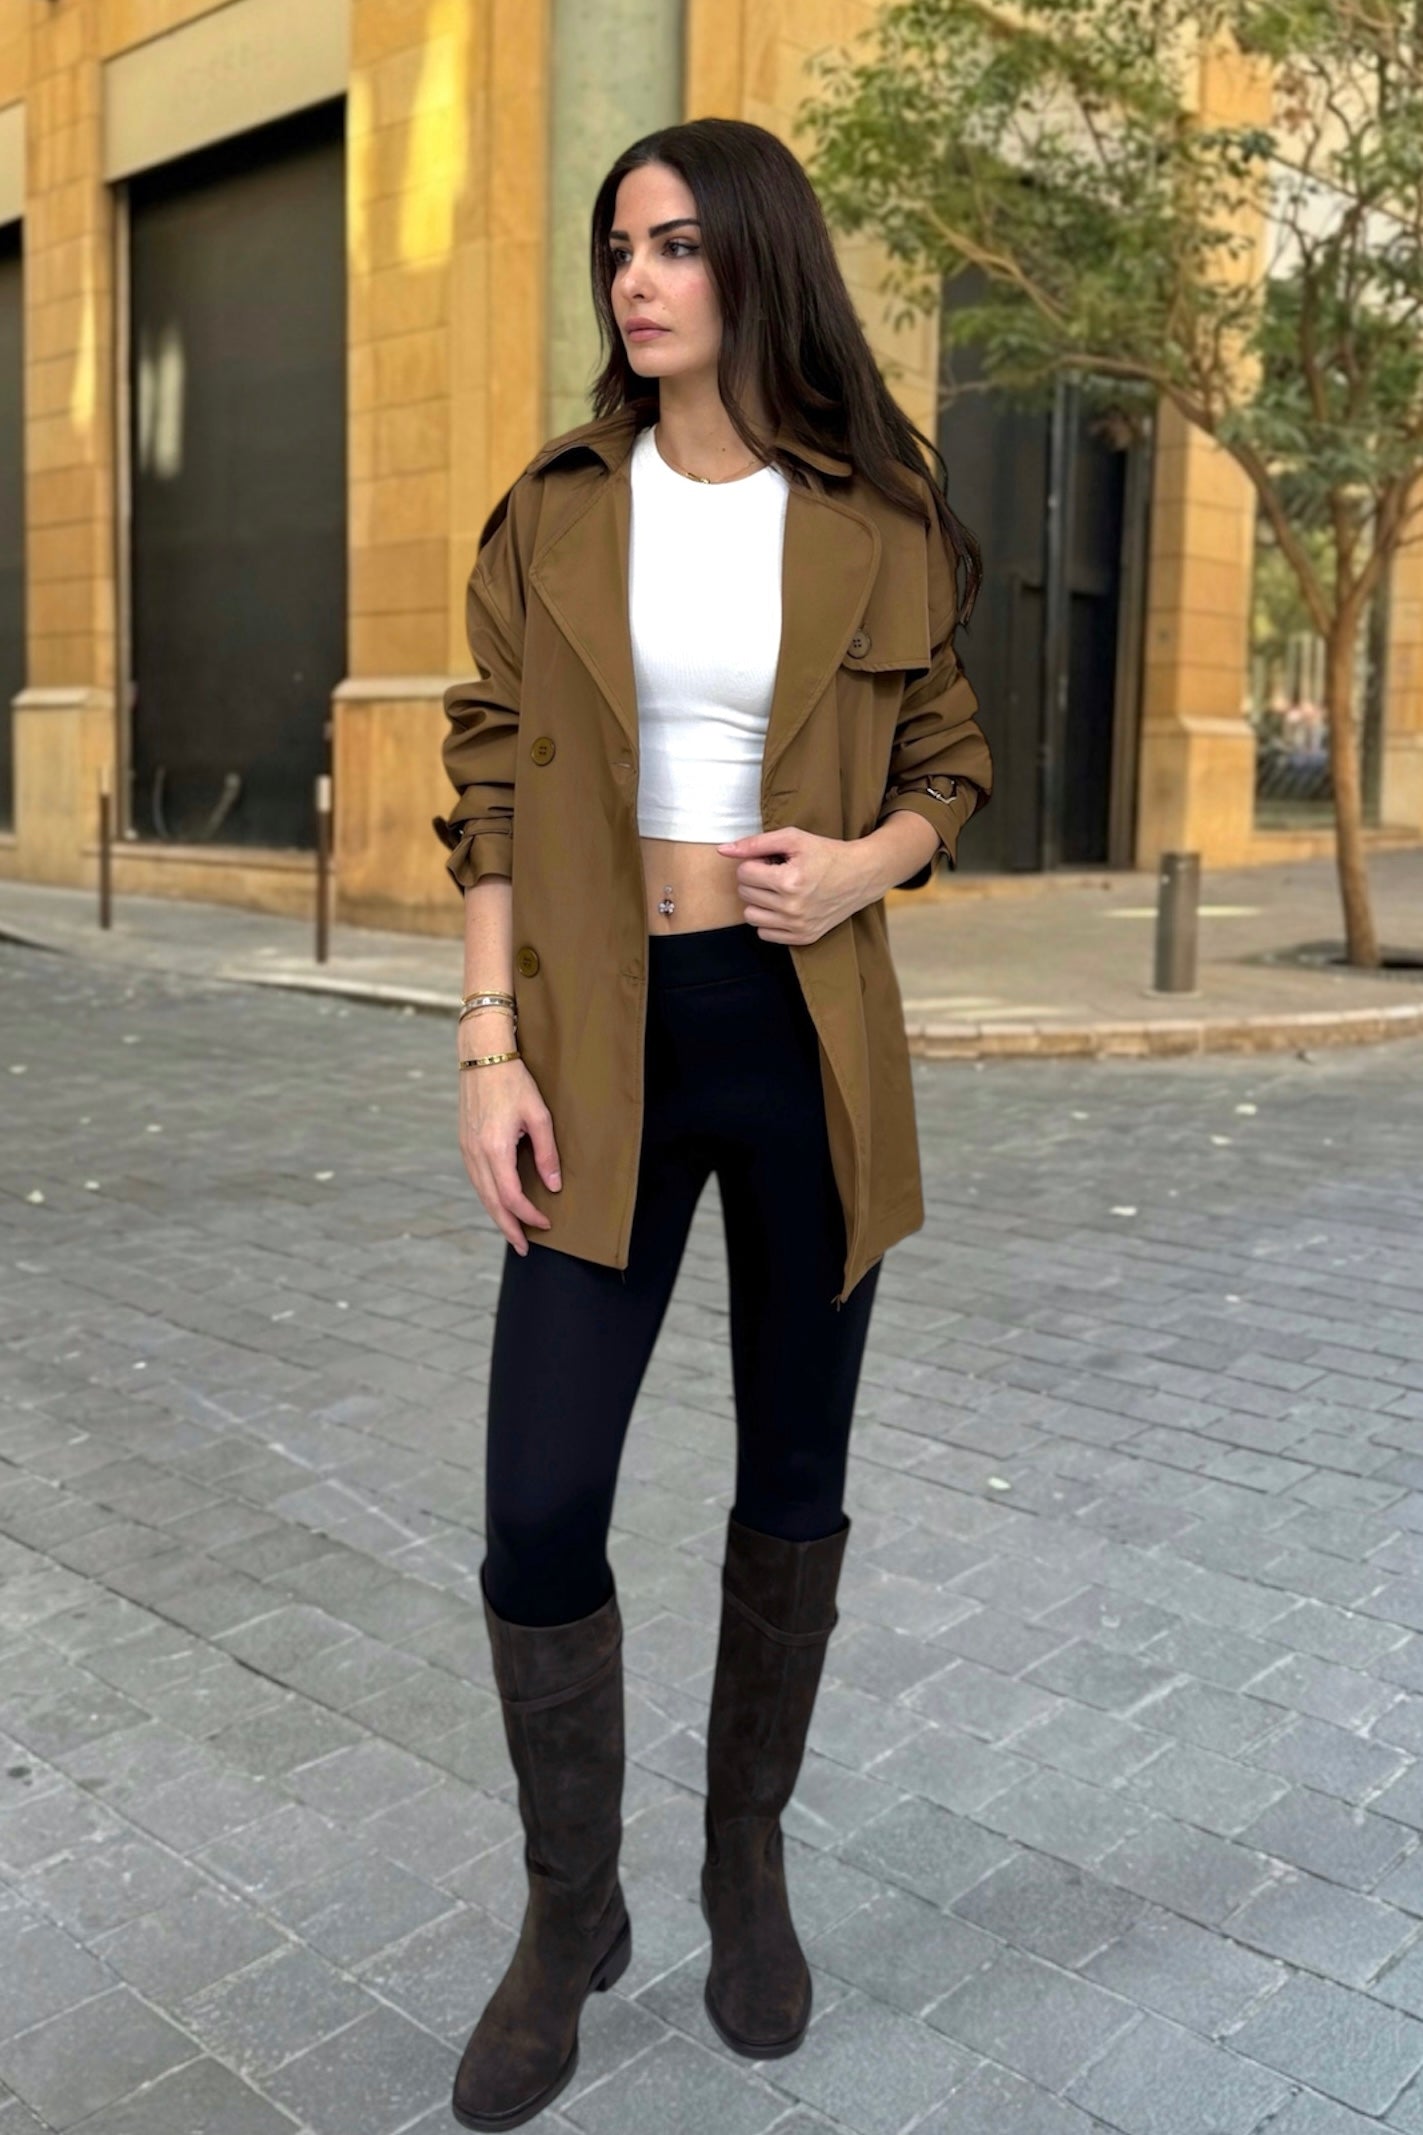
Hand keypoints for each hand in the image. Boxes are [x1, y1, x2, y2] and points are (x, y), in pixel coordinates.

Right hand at [459, 1057, 561, 1254]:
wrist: (482, 1056)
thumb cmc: (513, 1081)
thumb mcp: (539, 1115)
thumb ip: (547, 1153)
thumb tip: (553, 1186)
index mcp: (494, 1149)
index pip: (511, 1196)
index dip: (529, 1215)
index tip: (546, 1223)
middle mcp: (475, 1154)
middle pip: (491, 1203)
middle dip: (509, 1228)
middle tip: (523, 1248)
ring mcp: (466, 1149)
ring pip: (481, 1194)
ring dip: (497, 1215)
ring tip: (513, 1231)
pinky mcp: (464, 1143)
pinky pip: (476, 1180)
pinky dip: (488, 1197)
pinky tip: (499, 1203)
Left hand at [716, 828, 873, 944]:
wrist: (861, 875)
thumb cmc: (826, 853)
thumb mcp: (793, 839)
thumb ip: (755, 843)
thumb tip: (722, 851)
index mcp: (790, 881)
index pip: (744, 873)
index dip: (755, 862)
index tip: (772, 860)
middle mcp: (793, 908)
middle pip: (745, 894)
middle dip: (756, 880)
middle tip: (778, 872)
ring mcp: (798, 926)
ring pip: (750, 916)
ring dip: (759, 901)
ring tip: (779, 890)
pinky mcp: (803, 938)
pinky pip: (764, 934)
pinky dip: (769, 920)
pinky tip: (784, 906)